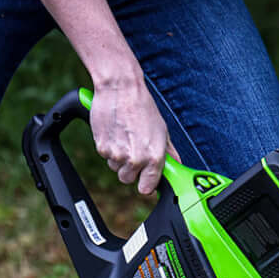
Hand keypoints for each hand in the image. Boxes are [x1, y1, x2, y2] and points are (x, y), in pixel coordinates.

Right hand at [89, 79, 179, 194]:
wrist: (121, 89)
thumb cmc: (143, 107)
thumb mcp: (162, 131)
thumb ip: (169, 152)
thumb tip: (176, 165)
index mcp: (154, 157)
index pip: (147, 188)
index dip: (146, 184)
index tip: (146, 179)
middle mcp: (135, 159)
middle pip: (128, 179)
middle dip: (131, 170)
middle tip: (134, 152)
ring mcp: (117, 154)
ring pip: (116, 168)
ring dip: (119, 158)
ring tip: (125, 138)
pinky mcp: (102, 147)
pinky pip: (105, 156)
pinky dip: (109, 148)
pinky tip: (115, 133)